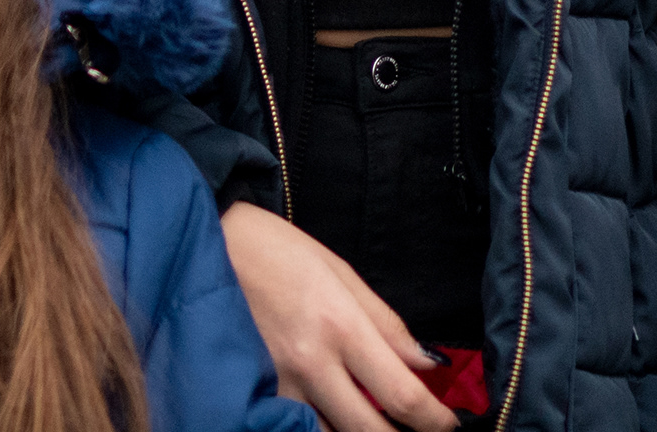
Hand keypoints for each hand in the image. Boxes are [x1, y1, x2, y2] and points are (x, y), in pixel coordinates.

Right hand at [220, 202, 454, 431]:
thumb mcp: (339, 271)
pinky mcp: (251, 393)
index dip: (434, 420)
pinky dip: (315, 428)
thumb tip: (426, 362)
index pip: (401, 392)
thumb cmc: (277, 250)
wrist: (208, 242)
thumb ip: (386, 322)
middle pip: (369, 431)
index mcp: (341, 325)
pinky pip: (292, 427)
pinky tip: (327, 417)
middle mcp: (311, 362)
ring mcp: (277, 384)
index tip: (448, 425)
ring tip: (370, 421)